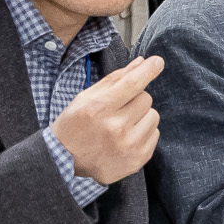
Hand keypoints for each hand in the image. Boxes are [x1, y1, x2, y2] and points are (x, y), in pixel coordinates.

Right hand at [52, 56, 164, 185]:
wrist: (66, 161)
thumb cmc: (75, 125)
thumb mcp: (86, 98)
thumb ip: (115, 79)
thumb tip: (141, 62)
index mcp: (99, 109)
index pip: (132, 84)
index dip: (148, 70)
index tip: (157, 62)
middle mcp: (116, 128)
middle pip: (146, 98)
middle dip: (135, 99)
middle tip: (119, 108)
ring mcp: (129, 146)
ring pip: (153, 115)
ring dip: (141, 116)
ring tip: (122, 123)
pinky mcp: (138, 159)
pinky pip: (155, 134)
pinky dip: (144, 132)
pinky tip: (127, 137)